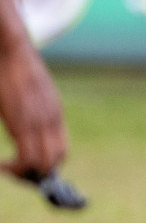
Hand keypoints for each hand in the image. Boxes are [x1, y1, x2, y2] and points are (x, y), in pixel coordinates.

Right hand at [0, 40, 65, 180]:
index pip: (61, 149)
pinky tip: (1, 164)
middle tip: (16, 171)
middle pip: (56, 159)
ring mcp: (40, 121)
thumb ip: (33, 107)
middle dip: (38, 173)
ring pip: (45, 163)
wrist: (11, 49)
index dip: (46, 163)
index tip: (28, 166)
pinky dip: (15, 168)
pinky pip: (27, 157)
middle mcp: (52, 120)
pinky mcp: (23, 121)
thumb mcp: (30, 90)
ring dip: (26, 173)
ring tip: (8, 169)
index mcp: (54, 113)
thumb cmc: (12, 68)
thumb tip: (23, 116)